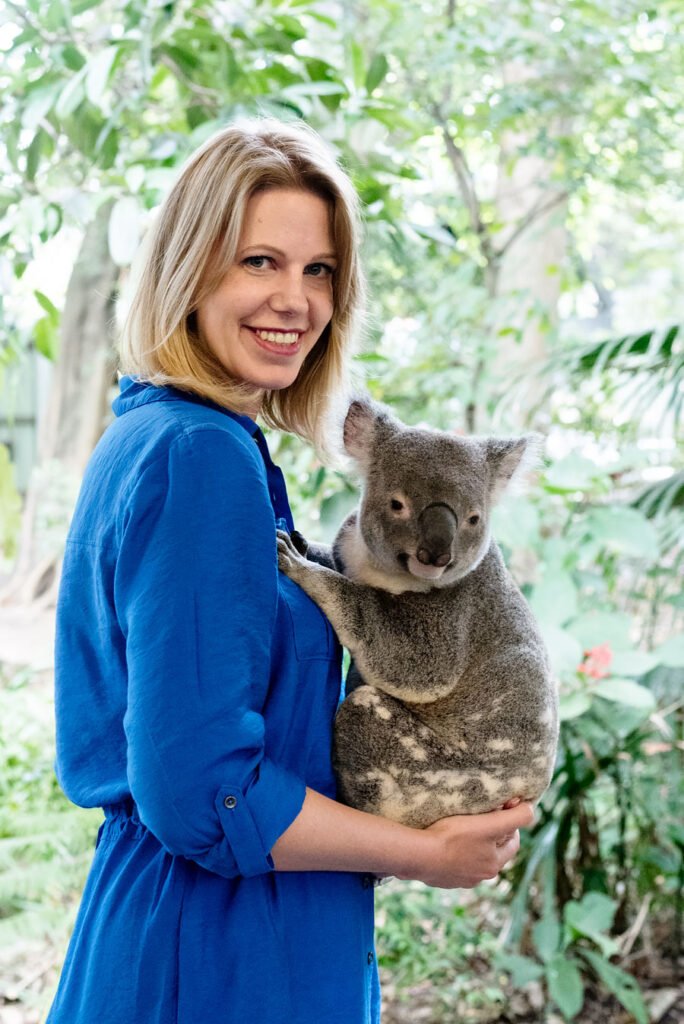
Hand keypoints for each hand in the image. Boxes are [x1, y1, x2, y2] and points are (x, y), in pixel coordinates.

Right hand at [408, 802, 534, 888]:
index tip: (502, 810)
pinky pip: (453, 862)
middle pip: (493, 852)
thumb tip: (531, 809)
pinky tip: (444, 840)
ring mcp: (459, 879)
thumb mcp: (490, 824)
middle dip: (492, 834)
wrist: (420, 856)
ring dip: (473, 844)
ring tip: (462, 826)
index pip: (512, 844)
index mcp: (494, 865)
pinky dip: (454, 852)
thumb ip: (515, 817)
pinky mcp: (442, 878)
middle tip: (482, 816)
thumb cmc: (454, 838)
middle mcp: (479, 876)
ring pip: (473, 858)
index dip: (511, 825)